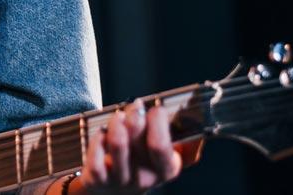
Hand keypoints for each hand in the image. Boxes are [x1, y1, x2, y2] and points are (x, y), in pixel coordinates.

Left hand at [58, 99, 203, 194]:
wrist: (115, 190)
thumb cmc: (143, 162)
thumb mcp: (167, 155)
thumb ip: (184, 140)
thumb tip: (197, 117)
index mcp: (166, 169)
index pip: (161, 145)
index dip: (158, 121)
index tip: (155, 108)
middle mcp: (144, 178)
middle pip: (139, 141)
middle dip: (136, 116)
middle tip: (135, 106)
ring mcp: (120, 180)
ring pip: (117, 145)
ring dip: (117, 122)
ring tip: (119, 115)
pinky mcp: (98, 181)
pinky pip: (95, 158)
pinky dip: (97, 140)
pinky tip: (101, 132)